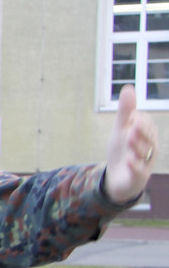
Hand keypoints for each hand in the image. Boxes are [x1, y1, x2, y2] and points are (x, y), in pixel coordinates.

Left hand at [103, 84, 158, 202]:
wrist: (117, 178)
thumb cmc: (122, 150)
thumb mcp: (121, 129)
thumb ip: (125, 111)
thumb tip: (128, 88)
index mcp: (147, 135)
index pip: (146, 125)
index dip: (140, 120)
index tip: (131, 117)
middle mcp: (149, 148)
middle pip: (149, 138)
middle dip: (142, 131)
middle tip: (133, 124)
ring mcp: (144, 163)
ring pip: (144, 154)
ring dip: (137, 146)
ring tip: (129, 138)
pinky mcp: (137, 177)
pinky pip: (139, 171)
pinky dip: (135, 166)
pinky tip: (129, 160)